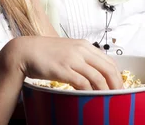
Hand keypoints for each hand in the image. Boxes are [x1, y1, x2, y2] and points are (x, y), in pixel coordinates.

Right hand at [5, 36, 123, 89]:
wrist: (25, 51)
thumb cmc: (45, 53)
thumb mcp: (67, 50)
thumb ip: (82, 58)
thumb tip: (95, 74)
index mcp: (84, 45)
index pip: (109, 60)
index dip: (117, 75)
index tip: (119, 87)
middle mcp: (81, 50)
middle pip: (108, 69)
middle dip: (116, 85)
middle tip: (118, 96)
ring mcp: (72, 59)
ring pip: (98, 77)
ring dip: (105, 91)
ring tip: (107, 100)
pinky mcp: (63, 69)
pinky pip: (83, 83)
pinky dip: (89, 92)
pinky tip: (90, 97)